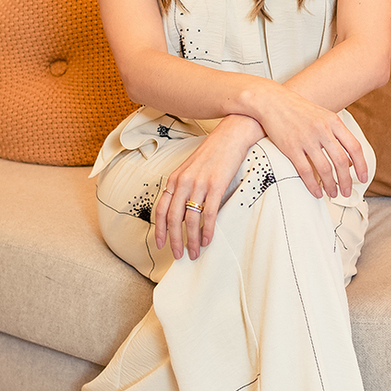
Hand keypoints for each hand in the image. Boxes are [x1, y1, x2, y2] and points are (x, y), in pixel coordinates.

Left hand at [155, 116, 263, 260]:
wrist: (231, 135)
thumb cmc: (213, 152)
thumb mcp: (192, 168)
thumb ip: (184, 188)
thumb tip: (182, 212)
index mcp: (175, 178)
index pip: (161, 209)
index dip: (159, 230)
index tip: (160, 244)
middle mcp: (183, 181)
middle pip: (173, 218)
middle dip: (174, 240)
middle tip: (178, 255)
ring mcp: (199, 183)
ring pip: (190, 219)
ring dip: (191, 239)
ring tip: (195, 252)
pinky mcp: (216, 185)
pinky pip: (208, 213)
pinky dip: (207, 229)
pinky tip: (207, 239)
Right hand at [241, 81, 368, 199]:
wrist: (273, 102)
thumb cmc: (299, 110)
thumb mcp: (323, 116)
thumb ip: (337, 135)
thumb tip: (349, 161)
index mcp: (333, 122)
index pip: (354, 147)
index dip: (361, 166)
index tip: (363, 178)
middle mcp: (322, 130)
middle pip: (341, 162)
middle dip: (346, 181)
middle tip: (347, 192)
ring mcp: (306, 139)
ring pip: (325, 169)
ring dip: (331, 185)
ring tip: (333, 193)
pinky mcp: (291, 147)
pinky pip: (305, 171)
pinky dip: (313, 185)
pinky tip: (317, 191)